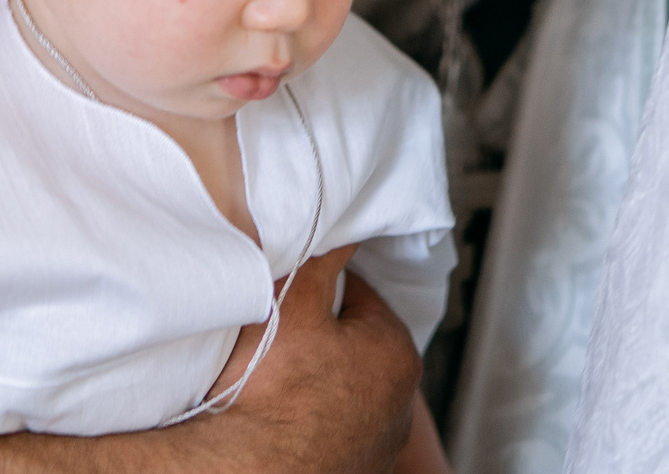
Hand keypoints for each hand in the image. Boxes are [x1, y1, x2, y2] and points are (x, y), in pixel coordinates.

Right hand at [175, 245, 419, 473]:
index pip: (358, 296)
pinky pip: (330, 430)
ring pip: (343, 391)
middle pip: (353, 346)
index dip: (318, 287)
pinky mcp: (352, 473)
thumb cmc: (269, 394)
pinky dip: (310, 420)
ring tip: (272, 377)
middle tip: (278, 332)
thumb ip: (322, 255)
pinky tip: (277, 416)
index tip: (289, 291)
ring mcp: (376, 448)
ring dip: (316, 380)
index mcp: (396, 354)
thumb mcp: (294, 300)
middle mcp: (399, 408)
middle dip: (320, 335)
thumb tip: (339, 221)